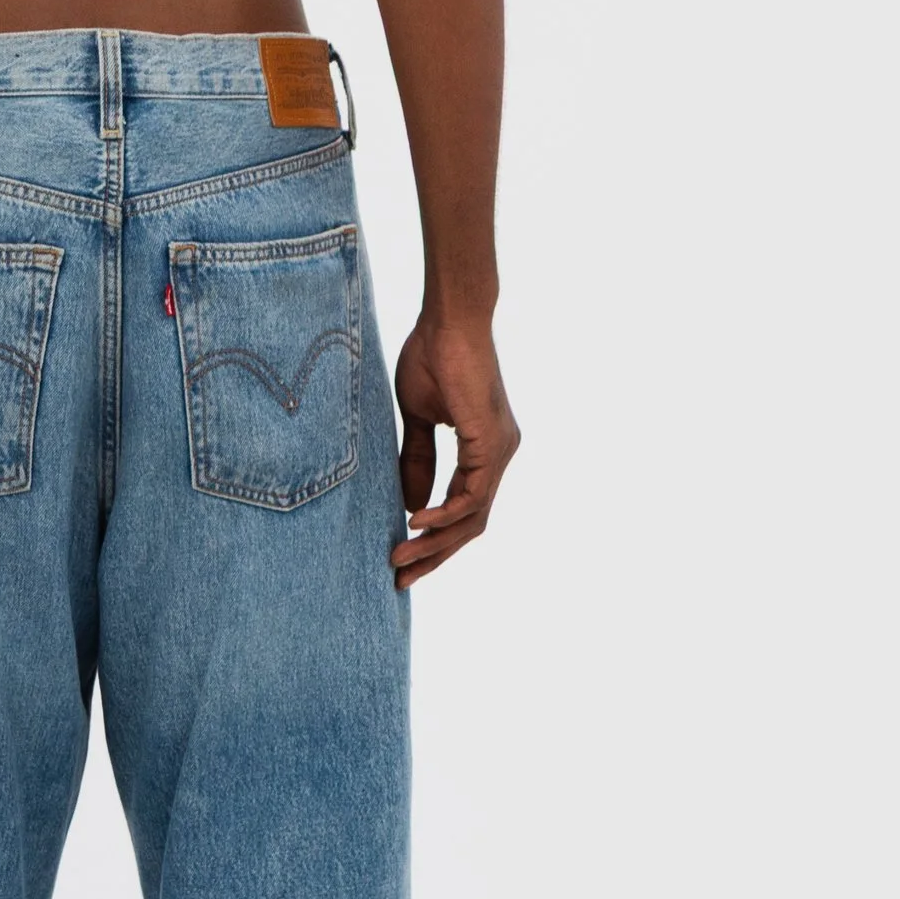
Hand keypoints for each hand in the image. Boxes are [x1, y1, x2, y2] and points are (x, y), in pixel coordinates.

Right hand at [392, 313, 517, 584]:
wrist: (448, 320)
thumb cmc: (432, 357)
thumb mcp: (417, 419)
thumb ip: (417, 460)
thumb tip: (410, 505)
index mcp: (484, 450)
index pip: (464, 509)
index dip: (434, 538)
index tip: (402, 557)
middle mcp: (499, 455)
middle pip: (471, 525)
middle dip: (435, 555)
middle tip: (400, 578)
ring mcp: (500, 451)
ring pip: (473, 518)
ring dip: (435, 544)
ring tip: (400, 559)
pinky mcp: (492, 443)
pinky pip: (473, 496)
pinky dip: (444, 515)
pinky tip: (415, 523)